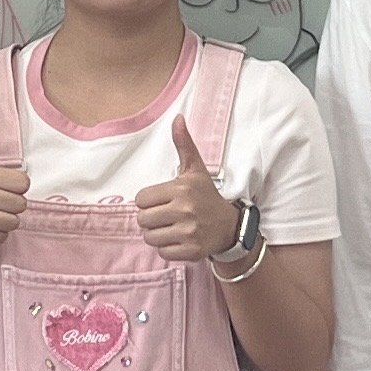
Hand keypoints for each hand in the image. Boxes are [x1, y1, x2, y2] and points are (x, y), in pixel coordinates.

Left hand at [135, 122, 239, 262]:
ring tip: (172, 227)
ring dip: (157, 235)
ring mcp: (188, 232)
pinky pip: (162, 252)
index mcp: (181, 189)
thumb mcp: (195, 170)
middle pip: (142, 220)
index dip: (149, 201)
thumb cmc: (206, 196)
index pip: (141, 199)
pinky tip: (180, 239)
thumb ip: (184, 144)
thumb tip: (177, 118)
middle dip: (151, 219)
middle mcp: (185, 210)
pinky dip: (167, 248)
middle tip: (167, 216)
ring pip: (149, 237)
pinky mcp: (190, 251)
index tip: (164, 201)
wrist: (229, 227)